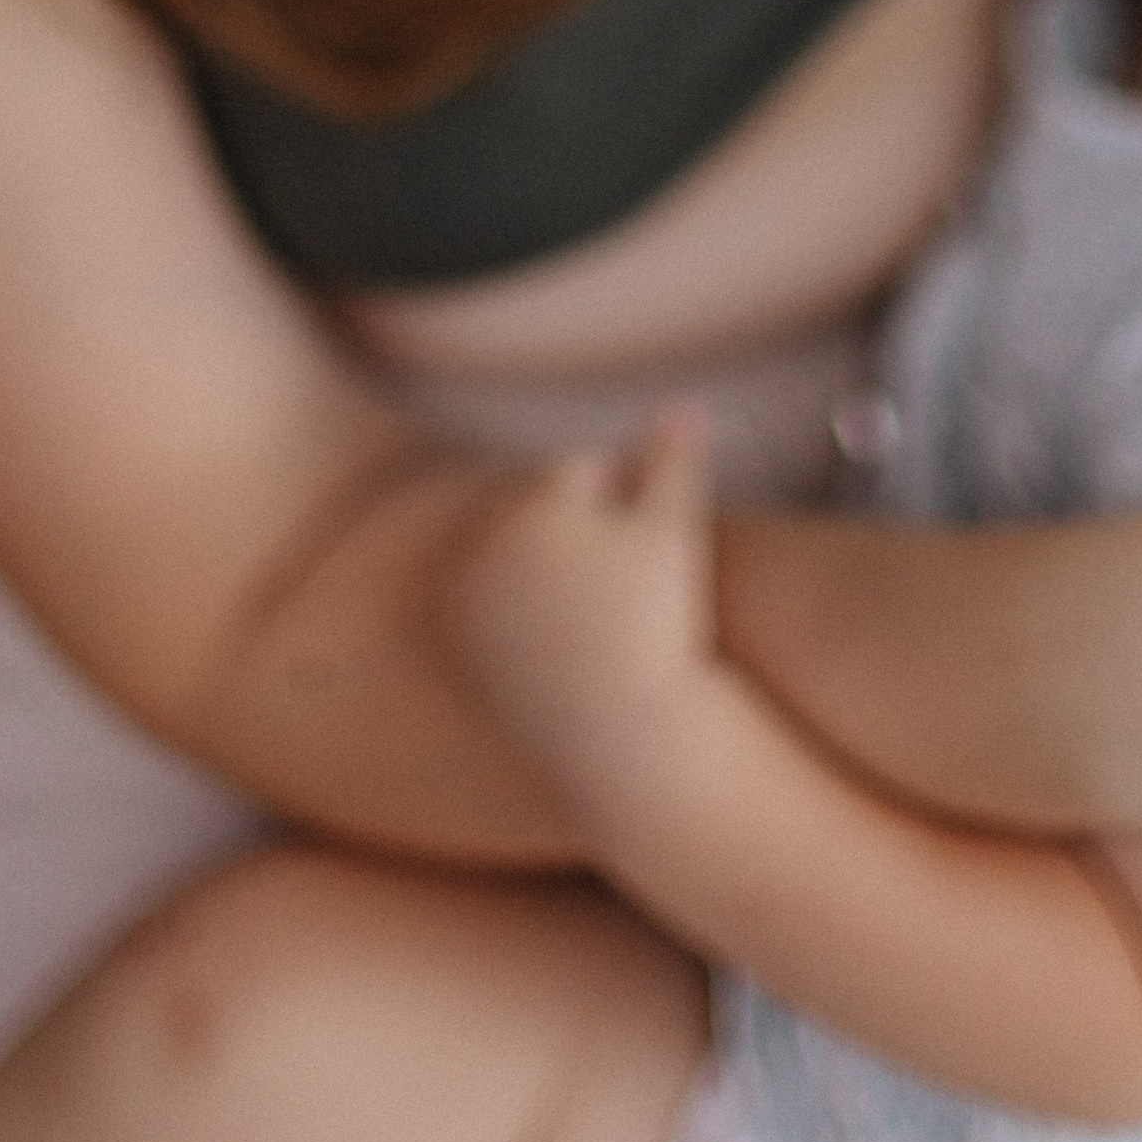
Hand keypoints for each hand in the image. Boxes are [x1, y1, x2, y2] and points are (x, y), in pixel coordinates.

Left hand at [448, 410, 724, 815]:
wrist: (618, 737)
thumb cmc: (655, 625)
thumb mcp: (672, 535)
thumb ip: (674, 459)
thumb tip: (684, 403)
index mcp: (530, 510)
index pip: (581, 473)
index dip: (624, 508)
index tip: (637, 560)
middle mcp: (481, 547)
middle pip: (541, 511)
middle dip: (577, 532)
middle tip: (615, 590)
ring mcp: (463, 599)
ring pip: (516, 553)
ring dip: (545, 565)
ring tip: (593, 616)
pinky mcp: (457, 642)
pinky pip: (493, 598)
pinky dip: (518, 605)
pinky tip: (560, 637)